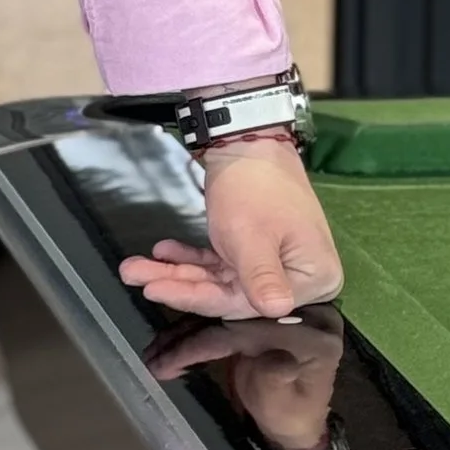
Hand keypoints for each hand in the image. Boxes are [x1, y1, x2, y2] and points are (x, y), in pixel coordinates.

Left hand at [119, 133, 342, 320]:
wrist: (248, 140)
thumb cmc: (256, 186)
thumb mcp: (253, 236)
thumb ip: (261, 277)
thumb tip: (278, 309)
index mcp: (314, 279)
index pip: (246, 304)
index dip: (197, 298)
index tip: (155, 291)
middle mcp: (298, 280)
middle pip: (227, 293)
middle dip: (178, 283)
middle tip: (135, 276)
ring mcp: (274, 266)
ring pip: (216, 279)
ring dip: (176, 272)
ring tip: (135, 266)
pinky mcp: (254, 253)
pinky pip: (218, 264)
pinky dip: (190, 258)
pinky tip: (162, 251)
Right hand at [143, 310, 344, 449]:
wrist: (297, 422)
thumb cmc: (293, 416)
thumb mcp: (287, 401)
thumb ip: (279, 378)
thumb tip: (275, 359)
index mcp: (302, 329)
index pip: (241, 330)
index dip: (198, 344)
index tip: (163, 363)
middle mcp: (286, 312)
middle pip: (226, 315)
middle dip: (182, 335)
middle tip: (149, 355)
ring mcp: (268, 314)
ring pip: (217, 317)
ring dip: (180, 335)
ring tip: (150, 355)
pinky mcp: (253, 320)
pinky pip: (218, 322)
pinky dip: (189, 335)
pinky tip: (164, 349)